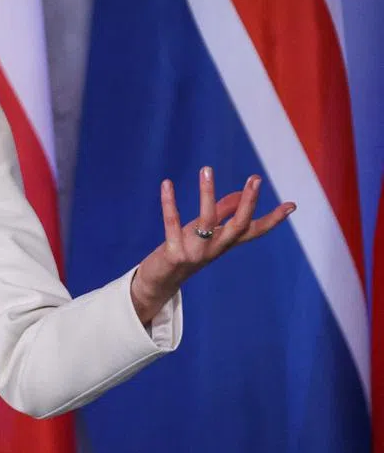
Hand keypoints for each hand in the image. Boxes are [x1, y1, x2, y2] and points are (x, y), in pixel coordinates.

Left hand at [130, 166, 295, 323]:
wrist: (159, 283)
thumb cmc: (184, 251)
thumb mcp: (206, 232)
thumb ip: (223, 212)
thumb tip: (241, 193)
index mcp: (225, 242)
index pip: (254, 230)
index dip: (273, 219)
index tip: (292, 204)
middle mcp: (215, 249)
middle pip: (239, 226)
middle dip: (249, 202)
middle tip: (256, 178)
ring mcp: (196, 253)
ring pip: (206, 222)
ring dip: (206, 194)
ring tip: (206, 169)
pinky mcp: (174, 254)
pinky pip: (171, 225)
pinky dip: (169, 203)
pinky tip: (167, 183)